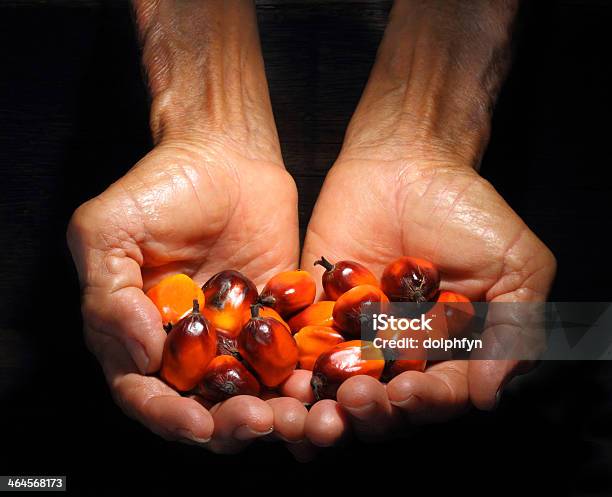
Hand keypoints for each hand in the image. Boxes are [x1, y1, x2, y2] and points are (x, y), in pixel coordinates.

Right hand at [67, 135, 311, 452]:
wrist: (225, 153)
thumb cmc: (159, 186)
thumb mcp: (107, 230)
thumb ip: (110, 295)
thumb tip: (142, 355)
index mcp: (137, 331)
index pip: (143, 391)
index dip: (166, 415)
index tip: (196, 424)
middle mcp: (186, 343)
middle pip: (202, 403)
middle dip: (228, 423)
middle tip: (257, 423)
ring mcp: (234, 332)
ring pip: (250, 390)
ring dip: (272, 411)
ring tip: (295, 417)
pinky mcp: (275, 316)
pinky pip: (289, 355)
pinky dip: (303, 375)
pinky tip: (319, 384)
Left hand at [295, 0, 553, 444]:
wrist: (406, 162)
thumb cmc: (467, 212)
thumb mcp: (514, 265)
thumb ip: (513, 328)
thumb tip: (490, 395)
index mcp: (445, 352)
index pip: (437, 393)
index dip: (427, 401)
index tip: (412, 393)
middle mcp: (396, 353)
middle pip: (382, 401)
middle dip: (370, 410)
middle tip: (357, 400)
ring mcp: (351, 335)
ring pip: (336, 386)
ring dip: (325, 404)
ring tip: (315, 407)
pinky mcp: (312, 313)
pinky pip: (297, 347)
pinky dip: (289, 368)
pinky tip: (281, 385)